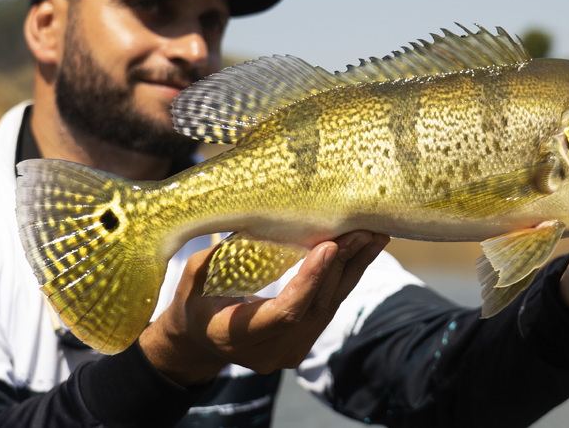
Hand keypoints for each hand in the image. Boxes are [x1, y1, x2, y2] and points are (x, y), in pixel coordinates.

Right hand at [139, 231, 389, 385]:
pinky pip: (328, 308)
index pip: (283, 313)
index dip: (308, 281)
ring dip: (353, 269)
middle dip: (341, 265)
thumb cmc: (194, 298)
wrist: (198, 340)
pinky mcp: (302, 343)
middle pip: (314, 308)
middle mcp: (266, 352)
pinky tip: (363, 251)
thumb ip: (228, 253)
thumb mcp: (197, 274)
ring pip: (328, 308)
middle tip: (362, 229)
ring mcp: (287, 353)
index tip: (328, 246)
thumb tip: (264, 215)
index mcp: (232, 335)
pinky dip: (345, 278)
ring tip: (374, 235)